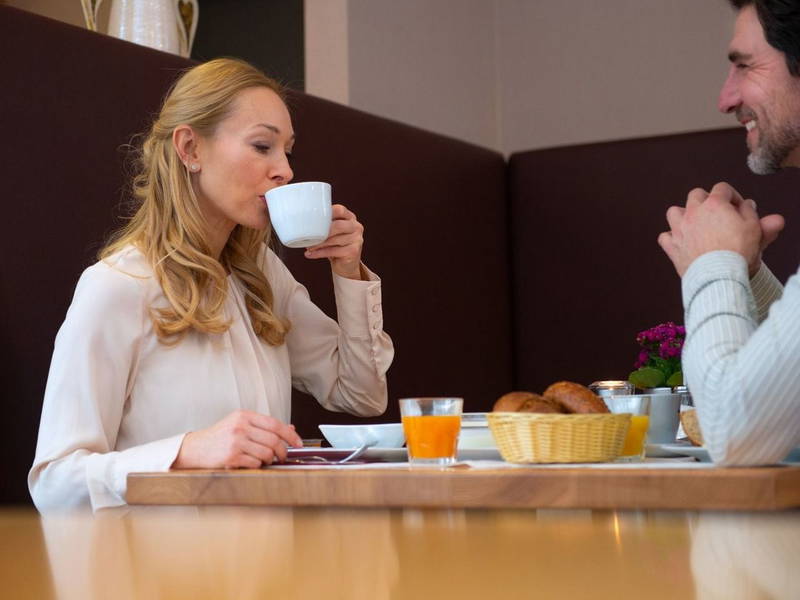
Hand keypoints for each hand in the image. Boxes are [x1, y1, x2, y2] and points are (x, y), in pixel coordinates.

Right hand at [172, 410, 302, 468]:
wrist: (195, 448)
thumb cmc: (219, 437)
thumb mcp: (240, 425)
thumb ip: (264, 427)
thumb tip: (291, 429)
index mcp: (244, 416)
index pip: (275, 424)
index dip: (290, 435)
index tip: (298, 443)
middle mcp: (240, 426)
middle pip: (274, 439)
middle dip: (283, 451)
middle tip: (283, 457)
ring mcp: (236, 441)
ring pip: (266, 453)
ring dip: (270, 460)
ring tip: (265, 460)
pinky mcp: (231, 456)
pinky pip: (255, 463)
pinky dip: (258, 465)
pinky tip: (251, 463)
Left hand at [304, 204, 364, 279]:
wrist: (346, 264)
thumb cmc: (335, 245)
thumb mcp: (331, 232)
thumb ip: (323, 225)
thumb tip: (302, 223)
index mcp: (350, 218)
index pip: (339, 210)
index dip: (326, 213)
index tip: (312, 217)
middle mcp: (356, 227)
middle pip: (338, 225)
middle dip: (321, 232)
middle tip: (307, 236)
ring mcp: (357, 239)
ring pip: (334, 239)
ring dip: (318, 244)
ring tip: (308, 247)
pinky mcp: (354, 251)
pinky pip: (333, 251)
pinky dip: (319, 253)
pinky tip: (310, 254)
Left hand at [658, 182, 783, 276]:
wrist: (719, 276)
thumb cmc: (739, 252)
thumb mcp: (756, 230)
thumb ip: (754, 214)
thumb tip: (750, 204)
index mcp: (714, 205)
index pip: (722, 188)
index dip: (733, 196)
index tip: (739, 208)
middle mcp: (693, 213)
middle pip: (696, 195)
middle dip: (708, 201)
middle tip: (718, 215)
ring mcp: (680, 230)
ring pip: (674, 212)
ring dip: (684, 215)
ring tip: (695, 225)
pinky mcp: (672, 247)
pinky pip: (664, 237)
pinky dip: (671, 238)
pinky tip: (681, 242)